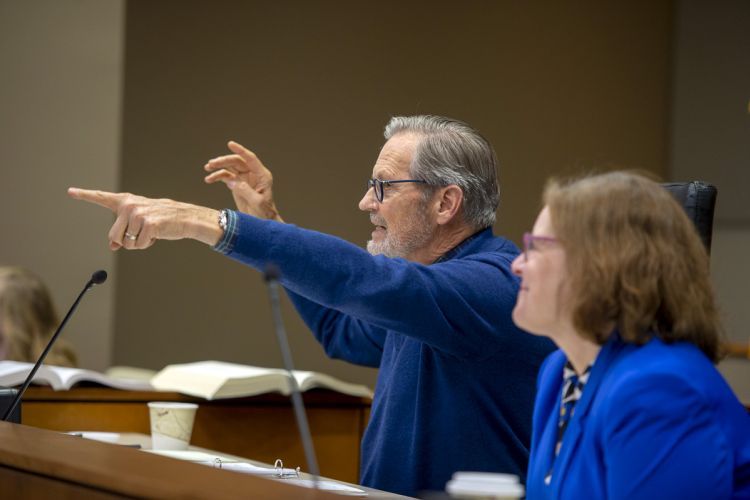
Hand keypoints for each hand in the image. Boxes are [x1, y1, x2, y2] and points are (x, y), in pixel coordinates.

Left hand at [67, 188, 221, 249]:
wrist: (185, 218)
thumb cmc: (162, 220)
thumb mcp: (140, 223)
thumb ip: (123, 231)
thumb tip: (113, 245)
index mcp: (126, 201)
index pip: (102, 197)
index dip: (85, 195)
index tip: (70, 191)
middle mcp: (129, 205)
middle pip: (113, 236)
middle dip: (126, 241)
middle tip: (141, 234)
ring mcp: (138, 214)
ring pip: (126, 243)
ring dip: (138, 243)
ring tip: (151, 232)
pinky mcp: (148, 224)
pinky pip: (138, 244)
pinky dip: (147, 244)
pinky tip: (156, 234)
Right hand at [204, 141, 283, 221]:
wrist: (260, 222)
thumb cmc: (264, 213)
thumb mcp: (257, 202)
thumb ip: (246, 190)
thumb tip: (232, 180)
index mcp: (262, 175)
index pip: (251, 159)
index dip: (241, 150)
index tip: (230, 144)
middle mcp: (253, 174)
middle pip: (237, 162)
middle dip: (224, 161)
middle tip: (211, 164)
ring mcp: (244, 178)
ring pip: (230, 167)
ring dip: (218, 167)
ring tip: (207, 168)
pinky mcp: (237, 184)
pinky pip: (226, 177)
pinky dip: (217, 177)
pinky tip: (209, 179)